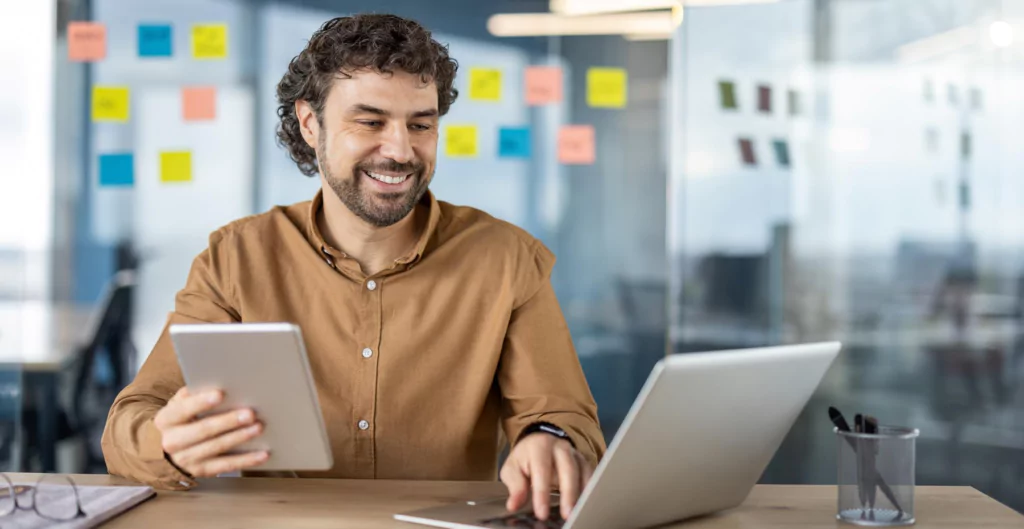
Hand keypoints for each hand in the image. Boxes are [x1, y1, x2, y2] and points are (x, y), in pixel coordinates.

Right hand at [154, 386, 268, 477]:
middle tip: (250, 413)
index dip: (201, 402)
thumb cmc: (178, 420)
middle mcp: (172, 442)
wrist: (163, 452)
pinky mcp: (201, 471)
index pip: (183, 410)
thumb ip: (192, 395)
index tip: (220, 394)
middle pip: (203, 430)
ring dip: (240, 437)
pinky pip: (227, 466)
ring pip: (217, 448)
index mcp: (166, 420)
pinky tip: (263, 454)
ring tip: (258, 427)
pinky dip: (246, 460)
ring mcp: (186, 459)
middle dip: (228, 421)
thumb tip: (215, 382)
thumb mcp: (177, 405)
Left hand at [500, 432, 593, 520]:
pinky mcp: (583, 462)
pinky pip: (590, 475)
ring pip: (582, 472)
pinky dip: (590, 490)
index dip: (542, 493)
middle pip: (568, 469)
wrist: (538, 443)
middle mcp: (560, 447)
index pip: (542, 470)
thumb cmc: (525, 459)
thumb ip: (515, 486)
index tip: (542, 513)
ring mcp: (574, 454)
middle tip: (567, 515)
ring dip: (582, 494)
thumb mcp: (512, 469)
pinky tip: (587, 505)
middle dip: (568, 493)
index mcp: (539, 446)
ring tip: (579, 513)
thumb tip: (514, 504)